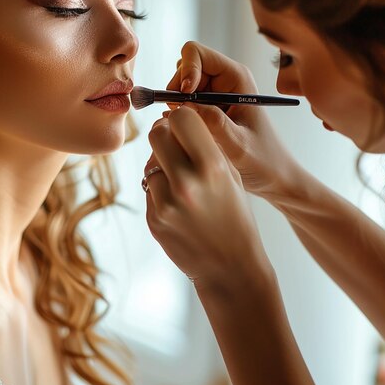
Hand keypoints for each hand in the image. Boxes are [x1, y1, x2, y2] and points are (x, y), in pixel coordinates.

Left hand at [145, 106, 269, 288]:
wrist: (230, 267)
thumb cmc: (235, 215)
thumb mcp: (231, 174)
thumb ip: (205, 145)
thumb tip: (173, 117)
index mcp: (212, 166)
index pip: (181, 117)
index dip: (181, 118)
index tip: (185, 126)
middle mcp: (186, 183)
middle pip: (157, 133)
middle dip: (165, 135)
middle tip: (175, 145)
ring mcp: (166, 203)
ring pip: (150, 162)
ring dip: (162, 166)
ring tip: (182, 183)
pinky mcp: (153, 219)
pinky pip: (148, 188)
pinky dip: (159, 190)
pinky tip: (178, 205)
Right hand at [166, 41, 299, 199]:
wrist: (274, 178)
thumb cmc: (264, 161)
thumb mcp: (238, 145)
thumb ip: (213, 123)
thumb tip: (185, 104)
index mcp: (236, 77)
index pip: (196, 53)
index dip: (184, 70)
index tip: (184, 96)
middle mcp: (224, 80)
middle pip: (183, 67)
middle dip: (176, 88)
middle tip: (178, 114)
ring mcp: (214, 93)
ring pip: (179, 85)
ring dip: (175, 102)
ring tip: (184, 125)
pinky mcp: (207, 108)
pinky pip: (181, 101)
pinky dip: (175, 113)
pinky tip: (185, 131)